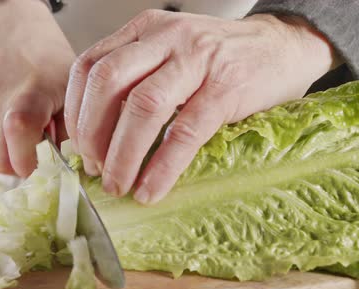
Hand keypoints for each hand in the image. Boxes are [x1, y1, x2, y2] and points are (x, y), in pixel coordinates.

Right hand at [0, 0, 74, 176]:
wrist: (9, 29)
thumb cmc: (48, 62)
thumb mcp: (71, 92)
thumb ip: (67, 129)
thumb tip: (57, 159)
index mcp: (31, 95)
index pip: (18, 137)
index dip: (26, 162)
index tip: (35, 164)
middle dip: (13, 164)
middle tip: (28, 154)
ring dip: (3, 144)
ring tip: (19, 122)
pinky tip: (2, 110)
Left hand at [65, 10, 337, 202]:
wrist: (283, 46)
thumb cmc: (222, 57)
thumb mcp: (173, 50)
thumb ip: (139, 76)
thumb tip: (102, 134)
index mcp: (147, 30)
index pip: (90, 65)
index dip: (75, 111)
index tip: (76, 145)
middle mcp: (167, 38)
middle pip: (108, 83)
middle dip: (92, 133)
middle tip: (94, 167)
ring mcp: (198, 61)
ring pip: (143, 108)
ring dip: (123, 155)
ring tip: (119, 185)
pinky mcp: (226, 89)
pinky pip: (185, 133)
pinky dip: (162, 167)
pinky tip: (152, 188)